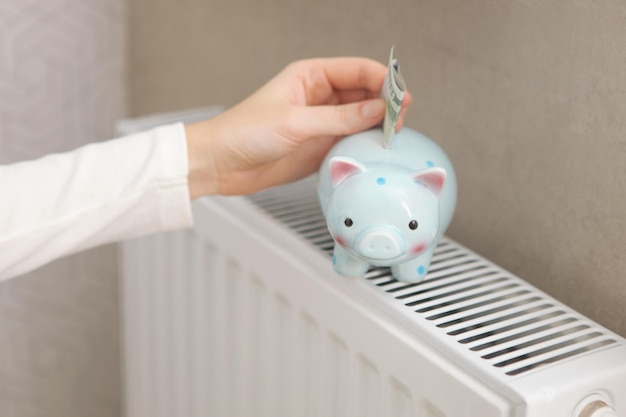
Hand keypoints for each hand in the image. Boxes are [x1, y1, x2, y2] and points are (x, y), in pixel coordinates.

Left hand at [185, 57, 411, 196]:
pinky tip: (372, 151)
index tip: (400, 97)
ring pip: (362, 118)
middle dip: (385, 104)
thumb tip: (377, 110)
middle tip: (399, 120)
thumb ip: (339, 118)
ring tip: (390, 136)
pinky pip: (351, 141)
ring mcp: (322, 122)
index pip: (358, 70)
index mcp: (311, 76)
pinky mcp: (320, 146)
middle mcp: (320, 97)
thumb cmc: (243, 132)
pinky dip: (364, 145)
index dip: (383, 80)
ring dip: (377, 126)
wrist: (220, 164)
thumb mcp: (295, 122)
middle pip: (365, 93)